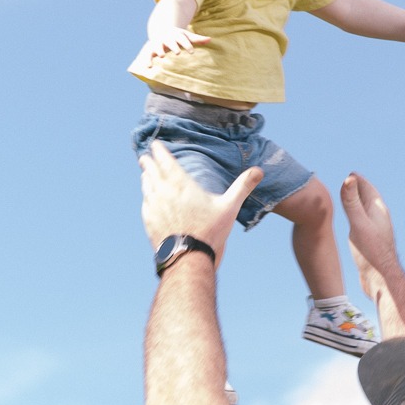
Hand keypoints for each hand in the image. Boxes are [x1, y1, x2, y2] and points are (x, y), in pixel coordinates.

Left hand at [141, 142, 260, 265]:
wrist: (188, 260)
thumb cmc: (210, 233)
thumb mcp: (230, 208)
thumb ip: (242, 187)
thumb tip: (259, 171)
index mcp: (181, 185)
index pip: (165, 161)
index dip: (159, 151)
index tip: (155, 144)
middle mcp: (164, 193)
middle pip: (151, 171)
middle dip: (148, 162)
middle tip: (145, 157)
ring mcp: (154, 208)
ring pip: (146, 187)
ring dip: (146, 178)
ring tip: (145, 173)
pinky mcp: (149, 222)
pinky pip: (145, 204)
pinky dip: (146, 197)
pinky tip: (148, 198)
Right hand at [145, 28, 210, 60]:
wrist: (161, 30)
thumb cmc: (178, 36)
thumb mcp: (186, 35)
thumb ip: (197, 39)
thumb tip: (210, 39)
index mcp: (176, 35)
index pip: (183, 39)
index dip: (187, 45)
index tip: (192, 52)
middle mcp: (167, 38)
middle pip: (170, 41)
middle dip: (174, 46)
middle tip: (178, 52)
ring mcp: (158, 43)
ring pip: (158, 45)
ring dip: (159, 50)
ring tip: (162, 55)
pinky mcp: (151, 48)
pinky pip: (148, 54)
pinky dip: (148, 59)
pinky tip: (149, 67)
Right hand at [340, 172, 399, 299]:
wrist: (382, 279)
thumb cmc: (371, 253)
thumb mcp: (358, 224)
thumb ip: (352, 202)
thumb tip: (349, 178)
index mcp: (378, 212)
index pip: (368, 190)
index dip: (359, 181)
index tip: (351, 174)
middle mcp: (380, 219)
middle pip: (369, 199)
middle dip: (359, 189)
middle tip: (349, 182)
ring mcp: (378, 231)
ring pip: (367, 212)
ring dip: (359, 204)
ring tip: (350, 200)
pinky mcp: (374, 242)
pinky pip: (365, 223)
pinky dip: (358, 217)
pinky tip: (355, 224)